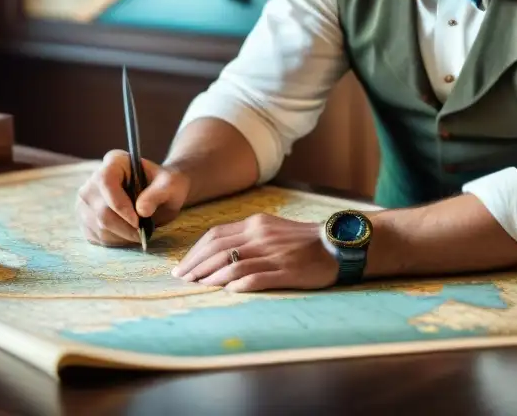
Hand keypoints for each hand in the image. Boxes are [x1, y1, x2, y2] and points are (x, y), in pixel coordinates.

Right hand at [76, 150, 189, 246]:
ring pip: (98, 226)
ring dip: (121, 236)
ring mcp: (86, 199)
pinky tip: (128, 235)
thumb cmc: (165, 185)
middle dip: (124, 227)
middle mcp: (94, 179)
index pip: (106, 182)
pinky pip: (96, 236)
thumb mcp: (171, 185)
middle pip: (101, 209)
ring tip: (139, 233)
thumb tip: (141, 210)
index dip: (120, 205)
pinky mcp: (86, 218)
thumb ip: (159, 193)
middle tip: (143, 234)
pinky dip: (115, 241)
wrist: (160, 194)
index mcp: (115, 162)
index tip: (138, 221)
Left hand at [171, 213, 337, 291]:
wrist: (335, 245)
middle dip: (196, 265)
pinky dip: (238, 284)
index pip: (215, 235)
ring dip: (211, 276)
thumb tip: (216, 254)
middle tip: (182, 279)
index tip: (182, 266)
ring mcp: (273, 253)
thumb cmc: (300, 241)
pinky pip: (256, 277)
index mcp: (255, 224)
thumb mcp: (270, 230)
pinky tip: (227, 291)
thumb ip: (245, 238)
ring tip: (197, 286)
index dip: (195, 252)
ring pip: (233, 263)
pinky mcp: (286, 270)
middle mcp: (261, 236)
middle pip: (218, 249)